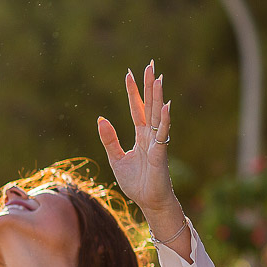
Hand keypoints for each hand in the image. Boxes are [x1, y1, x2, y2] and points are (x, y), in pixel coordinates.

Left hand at [97, 61, 176, 212]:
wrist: (148, 201)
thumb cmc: (136, 182)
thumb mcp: (116, 158)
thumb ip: (109, 139)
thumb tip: (100, 119)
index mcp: (140, 136)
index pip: (136, 108)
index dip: (133, 92)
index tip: (130, 73)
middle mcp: (151, 135)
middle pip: (150, 105)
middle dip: (149, 85)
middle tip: (150, 64)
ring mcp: (157, 142)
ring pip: (157, 114)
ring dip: (158, 96)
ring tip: (158, 77)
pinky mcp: (160, 153)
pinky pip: (163, 134)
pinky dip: (165, 120)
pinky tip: (166, 106)